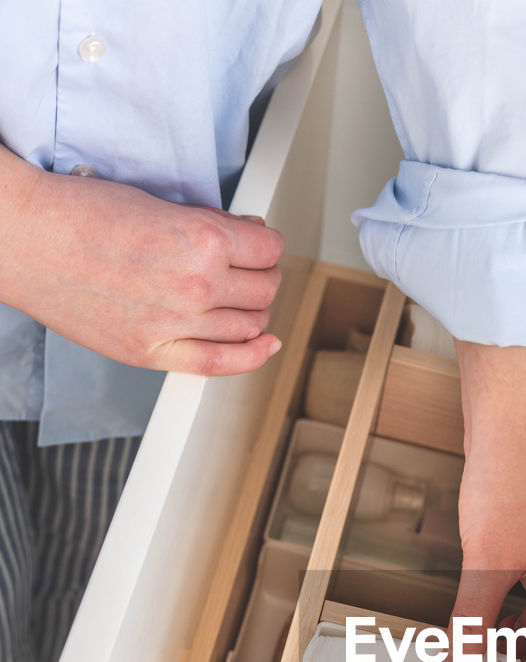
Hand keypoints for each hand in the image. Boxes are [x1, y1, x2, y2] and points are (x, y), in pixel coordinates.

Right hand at [0, 146, 283, 375]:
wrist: (26, 240)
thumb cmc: (79, 215)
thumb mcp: (157, 203)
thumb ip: (207, 225)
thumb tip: (248, 235)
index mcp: (201, 239)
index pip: (268, 249)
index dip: (267, 246)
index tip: (260, 247)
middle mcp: (196, 284)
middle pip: (265, 290)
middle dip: (263, 277)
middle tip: (250, 272)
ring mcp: (176, 324)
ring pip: (250, 326)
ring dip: (253, 313)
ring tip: (239, 301)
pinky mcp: (153, 353)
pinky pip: (221, 364)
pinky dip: (251, 356)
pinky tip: (263, 345)